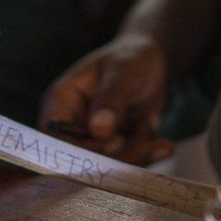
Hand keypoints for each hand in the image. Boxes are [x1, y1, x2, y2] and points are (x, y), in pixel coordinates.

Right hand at [40, 33, 172, 163]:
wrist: (151, 61)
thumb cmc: (129, 58)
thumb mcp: (121, 70)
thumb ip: (110, 98)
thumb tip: (98, 129)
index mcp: (61, 102)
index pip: (56, 139)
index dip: (80, 150)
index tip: (114, 143)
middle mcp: (73, 126)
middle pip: (82, 157)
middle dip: (116, 158)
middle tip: (145, 146)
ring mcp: (94, 139)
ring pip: (108, 163)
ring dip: (136, 157)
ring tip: (164, 147)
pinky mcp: (115, 147)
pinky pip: (127, 160)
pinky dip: (147, 155)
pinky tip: (165, 147)